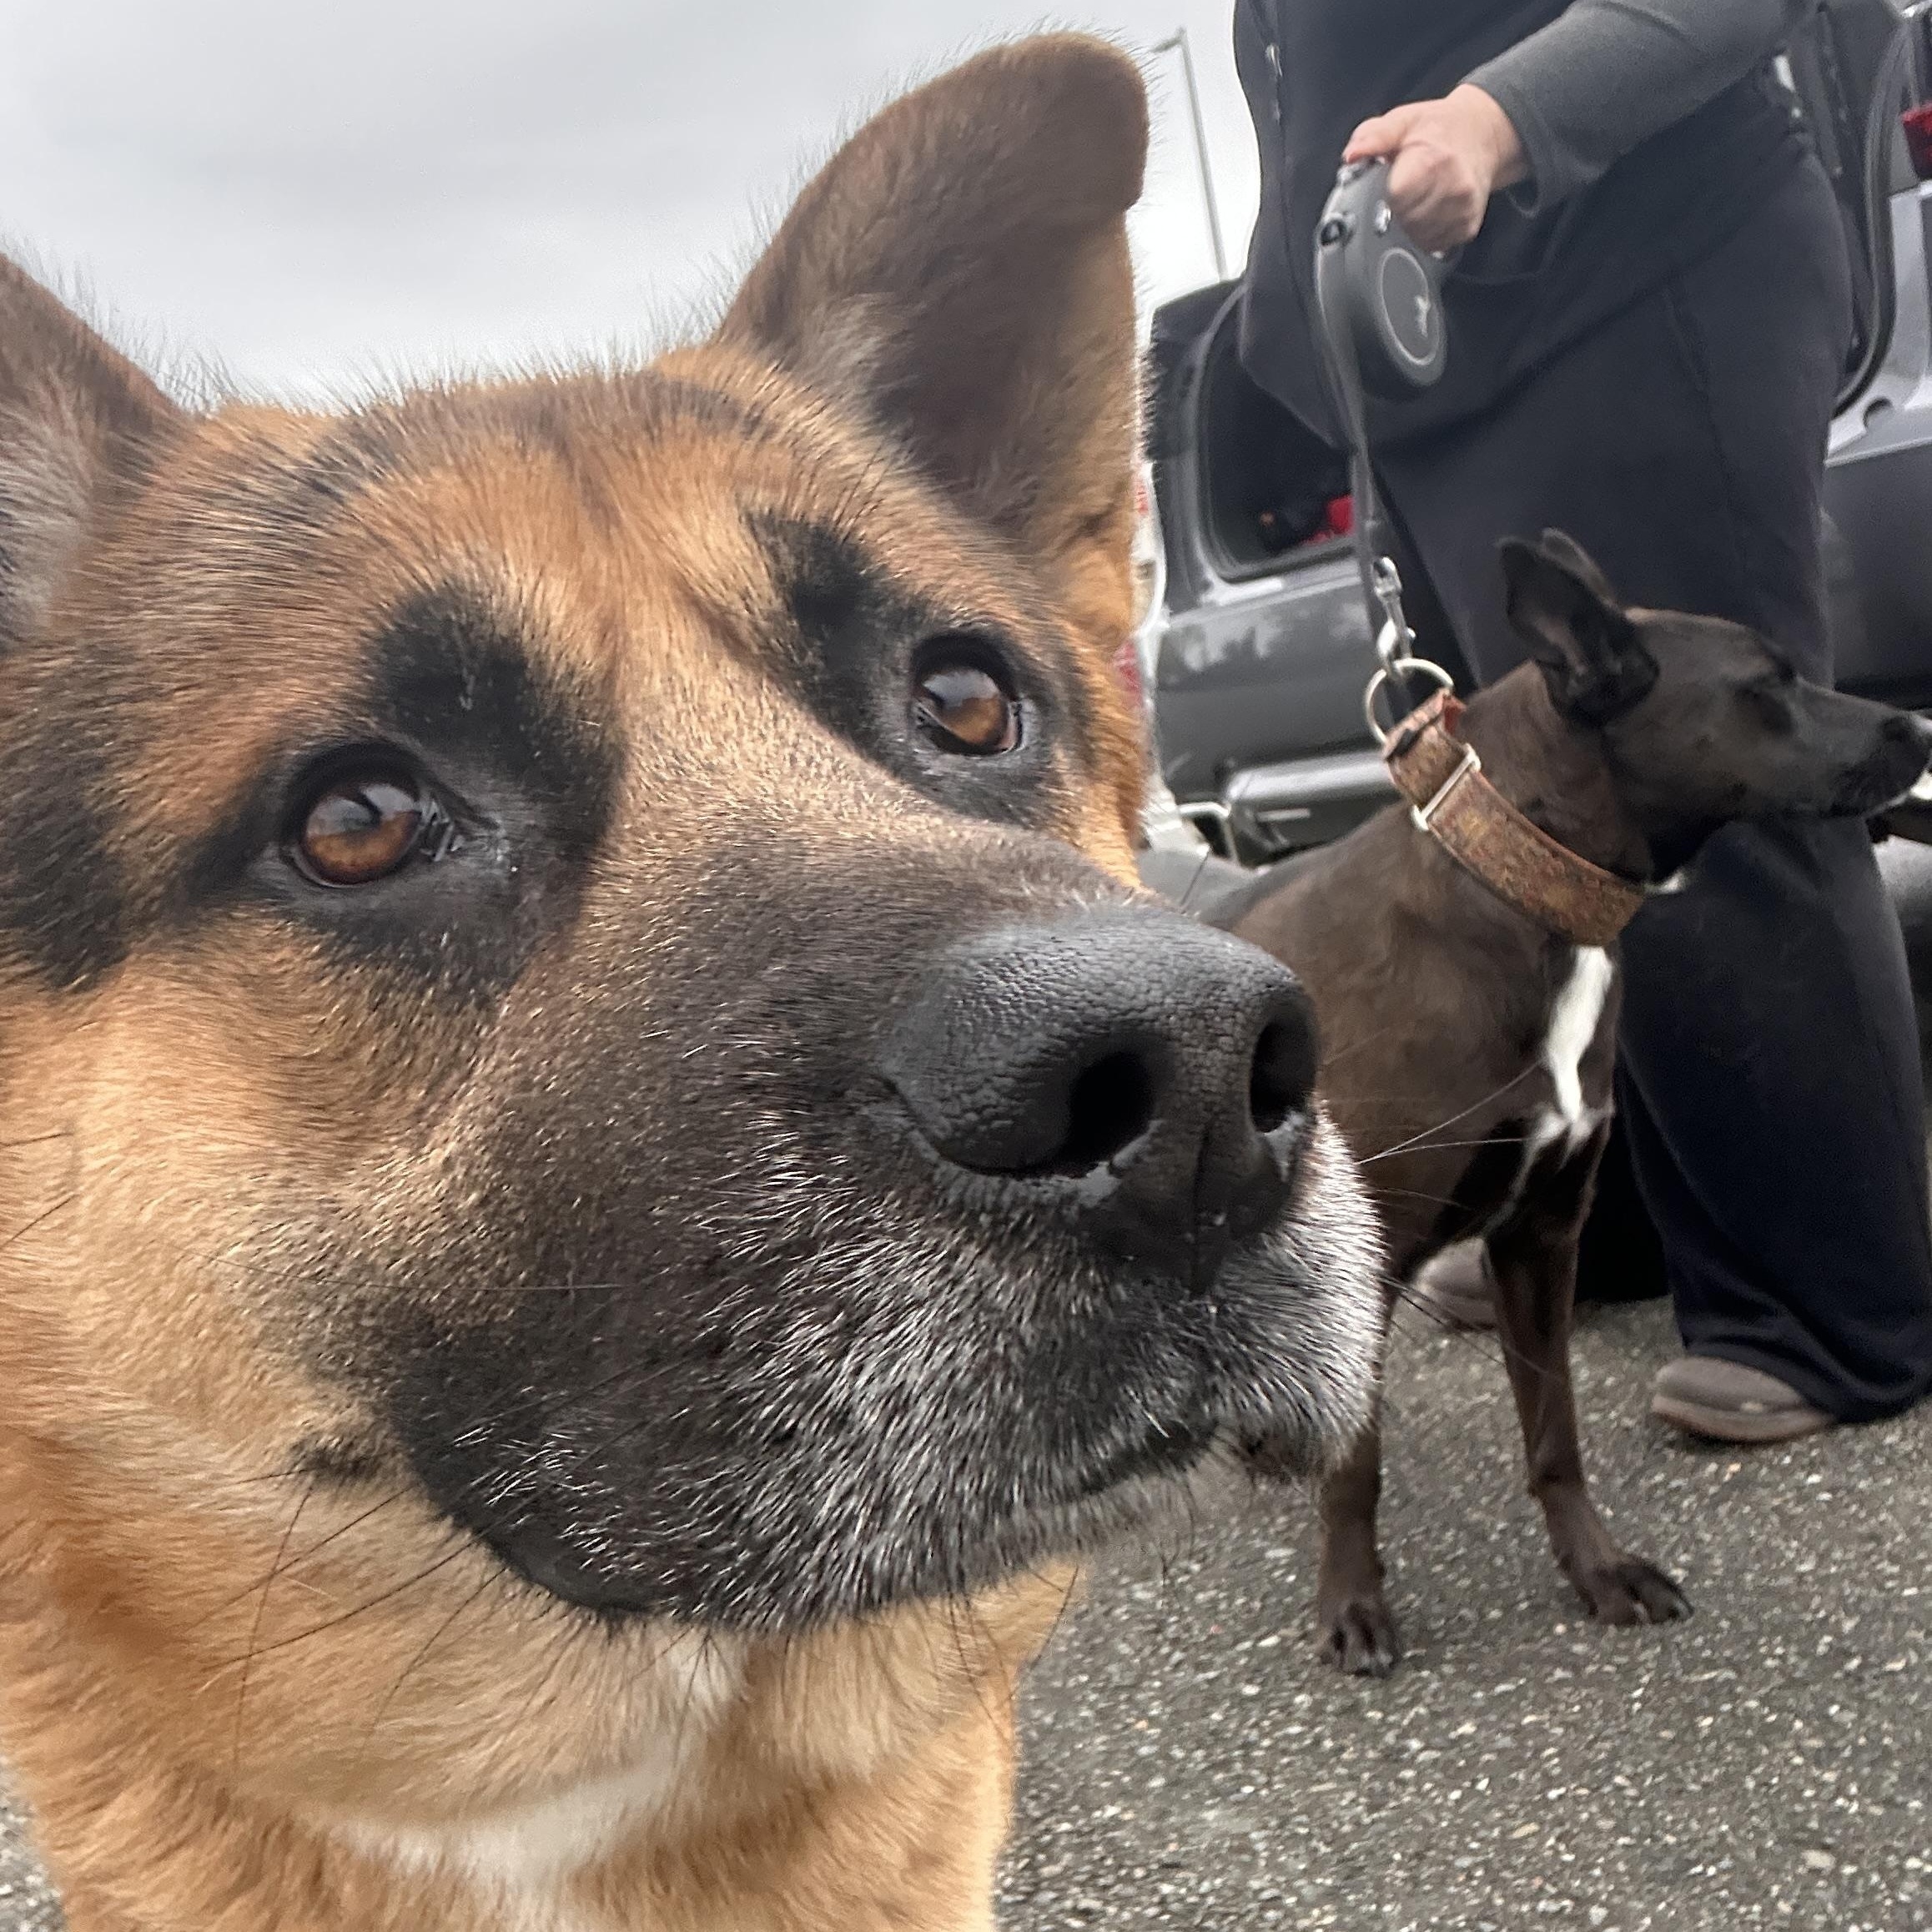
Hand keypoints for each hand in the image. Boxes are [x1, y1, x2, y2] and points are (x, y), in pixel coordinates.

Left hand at [1342, 85, 1527, 251]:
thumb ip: (1373, 136)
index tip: (1389, 184)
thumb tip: (1352, 154)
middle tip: (1403, 192)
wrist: (1483, 134)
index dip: (1386, 195)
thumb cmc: (1440, 128)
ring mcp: (1463, 210)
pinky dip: (1426, 234)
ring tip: (1417, 200)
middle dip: (1396, 211)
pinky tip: (1429, 212)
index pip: (1397, 199)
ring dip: (1410, 226)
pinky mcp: (1468, 227)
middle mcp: (1453, 188)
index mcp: (1432, 161)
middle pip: (1406, 222)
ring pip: (1419, 238)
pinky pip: (1435, 245)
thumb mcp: (1403, 121)